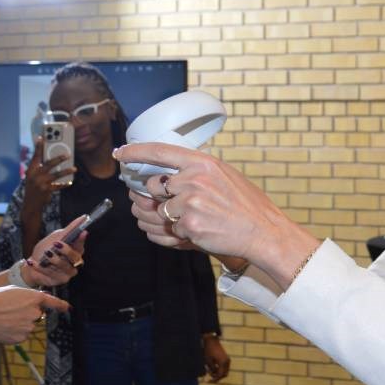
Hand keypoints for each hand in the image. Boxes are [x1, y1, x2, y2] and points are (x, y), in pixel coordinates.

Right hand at [0, 287, 68, 343]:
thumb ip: (29, 297)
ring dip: (20, 323)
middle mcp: (36, 313)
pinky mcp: (21, 338)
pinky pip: (21, 335)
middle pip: (37, 314)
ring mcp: (29, 326)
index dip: (62, 306)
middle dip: (28, 313)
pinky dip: (14, 332)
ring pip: (28, 325)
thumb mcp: (14, 291)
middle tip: (11, 311)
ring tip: (3, 318)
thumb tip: (36, 304)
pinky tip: (2, 327)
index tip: (68, 308)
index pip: (54, 303)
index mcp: (35, 298)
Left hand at [22, 215, 87, 286]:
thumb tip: (83, 218)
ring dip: (54, 259)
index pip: (81, 244)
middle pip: (76, 257)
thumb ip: (69, 230)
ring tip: (44, 254)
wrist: (31, 266)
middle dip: (67, 250)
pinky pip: (52, 274)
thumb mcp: (55, 238)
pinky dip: (40, 267)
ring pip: (65, 266)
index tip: (82, 232)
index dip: (82, 239)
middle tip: (57, 244)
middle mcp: (75, 262)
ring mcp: (69, 272)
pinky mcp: (60, 280)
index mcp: (75, 250)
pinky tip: (32, 262)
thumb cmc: (45, 250)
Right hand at [23, 136, 76, 211]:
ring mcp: (40, 183)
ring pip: (56, 175)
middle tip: (68, 154)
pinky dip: (64, 184)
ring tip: (74, 168)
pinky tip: (70, 182)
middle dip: (58, 158)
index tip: (41, 137)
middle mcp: (35, 176)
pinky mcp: (46, 190)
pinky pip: (58, 186)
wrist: (30, 204)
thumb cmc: (32, 188)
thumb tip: (51, 159)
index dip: (38, 147)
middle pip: (48, 164)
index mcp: (30, 170)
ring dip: (66, 171)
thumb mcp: (32, 177)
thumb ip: (39, 169)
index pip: (35, 156)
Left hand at [114, 143, 318, 271]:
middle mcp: (194, 178)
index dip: (136, 151)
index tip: (121, 153)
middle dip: (161, 197)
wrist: (263, 231)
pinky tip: (202, 230)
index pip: (160, 151)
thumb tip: (170, 175)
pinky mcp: (187, 224)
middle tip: (182, 205)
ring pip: (161, 210)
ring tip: (200, 219)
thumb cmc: (246, 206)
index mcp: (203, 163)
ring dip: (173, 218)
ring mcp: (189, 201)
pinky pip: (170, 229)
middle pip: (154, 185)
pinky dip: (181, 233)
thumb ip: (197, 171)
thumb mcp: (225, 176)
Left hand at [202, 335, 230, 382]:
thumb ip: (212, 369)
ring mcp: (227, 360)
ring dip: (218, 373)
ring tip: (210, 371)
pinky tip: (213, 368)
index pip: (220, 375)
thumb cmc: (208, 350)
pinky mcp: (226, 358)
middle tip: (210, 377)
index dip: (215, 379)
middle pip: (224, 374)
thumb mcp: (208, 361)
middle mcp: (227, 362)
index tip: (209, 381)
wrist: (212, 341)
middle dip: (217, 377)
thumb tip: (213, 375)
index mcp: (223, 363)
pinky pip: (224, 367)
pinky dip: (220, 369)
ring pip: (225, 371)